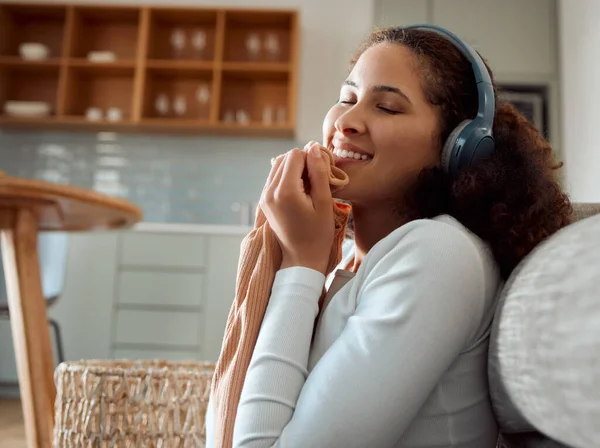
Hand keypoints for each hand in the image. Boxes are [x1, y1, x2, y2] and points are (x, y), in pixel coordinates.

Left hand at [261, 142, 333, 274]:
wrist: (301, 259)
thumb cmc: (318, 234)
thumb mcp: (324, 202)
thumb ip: (318, 172)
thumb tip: (313, 147)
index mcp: (285, 191)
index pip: (295, 155)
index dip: (311, 160)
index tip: (322, 174)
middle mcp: (269, 191)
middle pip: (285, 158)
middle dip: (302, 163)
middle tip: (317, 180)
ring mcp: (264, 197)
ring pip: (278, 166)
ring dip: (295, 170)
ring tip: (309, 187)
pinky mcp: (265, 202)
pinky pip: (274, 178)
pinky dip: (287, 179)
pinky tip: (300, 193)